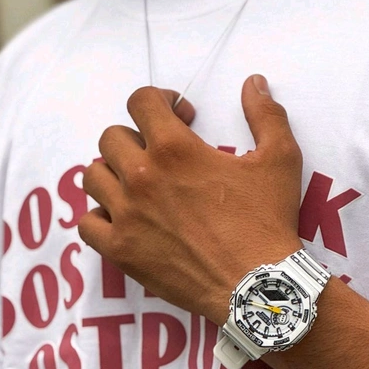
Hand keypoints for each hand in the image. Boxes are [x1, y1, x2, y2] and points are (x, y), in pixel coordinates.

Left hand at [79, 75, 303, 324]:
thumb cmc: (267, 222)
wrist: (256, 285)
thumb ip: (266, 115)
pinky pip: (87, 224)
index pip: (141, 101)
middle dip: (137, 137)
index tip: (177, 114)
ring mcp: (127, 216)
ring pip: (93, 177)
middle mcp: (142, 177)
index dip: (159, 100)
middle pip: (111, 138)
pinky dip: (100, 217)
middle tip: (161, 155)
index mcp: (175, 149)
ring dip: (113, 173)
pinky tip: (123, 219)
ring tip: (138, 185)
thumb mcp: (280, 161)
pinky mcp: (122, 251)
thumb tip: (253, 82)